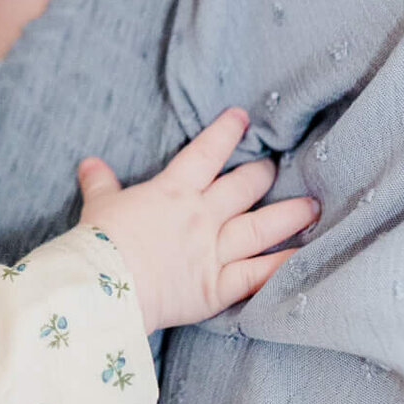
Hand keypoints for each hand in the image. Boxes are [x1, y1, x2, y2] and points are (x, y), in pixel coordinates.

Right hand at [76, 109, 318, 332]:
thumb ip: (101, 183)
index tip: (242, 117)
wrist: (104, 286)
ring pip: (261, 227)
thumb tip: (90, 163)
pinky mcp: (218, 286)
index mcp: (173, 192)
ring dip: (290, 215)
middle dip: (262, 175)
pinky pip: (259, 274)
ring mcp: (214, 251)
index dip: (226, 132)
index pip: (206, 153)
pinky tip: (306, 256)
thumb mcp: (98, 206)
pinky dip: (284, 266)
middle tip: (274, 169)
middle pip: (243, 188)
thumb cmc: (98, 243)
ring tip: (313, 207)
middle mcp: (201, 216)